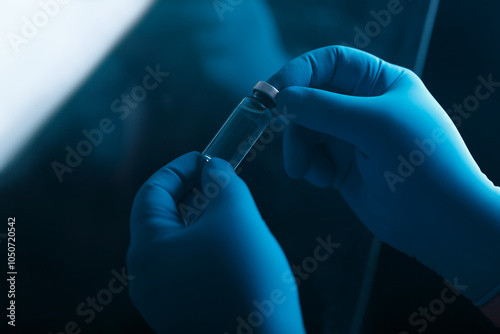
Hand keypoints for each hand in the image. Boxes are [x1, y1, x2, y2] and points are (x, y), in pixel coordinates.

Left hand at [126, 152, 304, 332]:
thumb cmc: (248, 276)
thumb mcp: (236, 214)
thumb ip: (221, 181)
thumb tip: (213, 169)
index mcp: (147, 250)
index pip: (151, 192)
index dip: (179, 168)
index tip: (206, 158)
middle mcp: (144, 277)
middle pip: (161, 219)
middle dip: (192, 194)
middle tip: (221, 183)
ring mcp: (160, 300)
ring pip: (175, 245)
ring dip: (200, 221)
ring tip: (230, 211)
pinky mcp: (180, 314)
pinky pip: (185, 269)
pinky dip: (203, 248)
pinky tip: (230, 246)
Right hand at [267, 46, 499, 304]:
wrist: (441, 222)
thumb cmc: (421, 165)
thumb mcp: (373, 126)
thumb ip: (323, 109)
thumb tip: (280, 98)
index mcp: (379, 83)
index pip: (330, 63)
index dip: (299, 73)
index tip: (273, 93)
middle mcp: (363, 106)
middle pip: (310, 99)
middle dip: (297, 122)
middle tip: (289, 144)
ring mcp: (351, 137)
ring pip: (305, 130)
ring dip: (299, 149)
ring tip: (306, 172)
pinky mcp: (342, 165)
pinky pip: (310, 156)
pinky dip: (309, 167)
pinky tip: (325, 180)